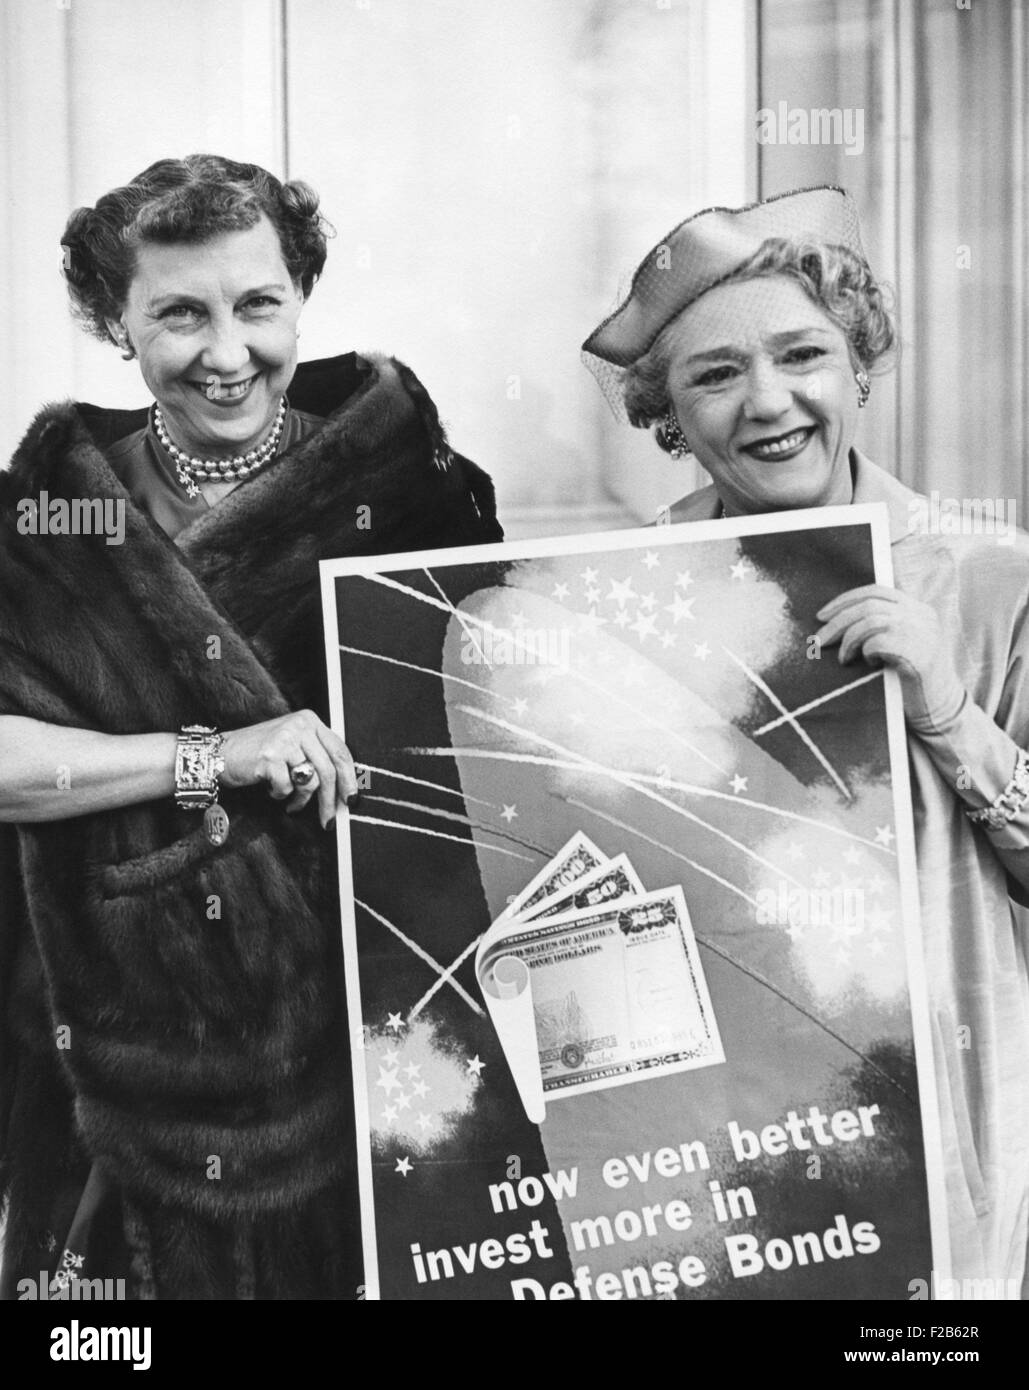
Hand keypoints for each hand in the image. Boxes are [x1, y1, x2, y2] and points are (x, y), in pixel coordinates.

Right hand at [219, 710, 358, 827]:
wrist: (219, 754)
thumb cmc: (258, 755)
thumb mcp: (292, 746)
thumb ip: (316, 757)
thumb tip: (343, 788)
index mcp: (310, 721)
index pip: (340, 751)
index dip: (349, 778)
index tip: (351, 799)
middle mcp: (300, 726)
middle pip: (328, 769)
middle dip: (330, 800)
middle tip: (328, 820)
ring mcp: (285, 739)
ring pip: (309, 781)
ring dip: (301, 800)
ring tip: (291, 803)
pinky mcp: (270, 755)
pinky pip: (287, 787)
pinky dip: (280, 795)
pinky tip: (271, 789)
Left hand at [813, 584, 965, 732]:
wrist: (941, 709)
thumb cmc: (911, 680)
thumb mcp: (900, 644)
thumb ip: (882, 627)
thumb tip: (836, 620)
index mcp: (917, 610)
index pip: (875, 592)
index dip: (845, 600)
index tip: (822, 615)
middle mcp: (921, 616)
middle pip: (868, 605)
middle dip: (837, 622)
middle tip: (818, 640)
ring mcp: (922, 633)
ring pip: (870, 621)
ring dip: (848, 640)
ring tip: (844, 658)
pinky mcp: (919, 654)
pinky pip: (878, 642)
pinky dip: (866, 652)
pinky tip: (869, 665)